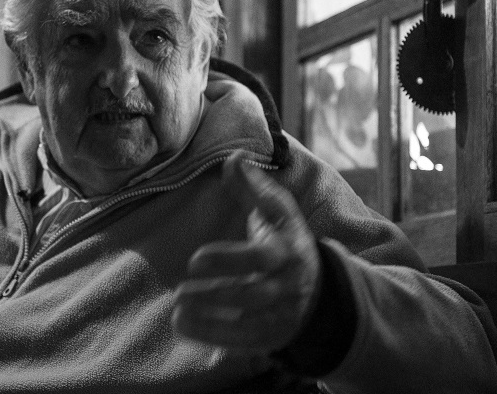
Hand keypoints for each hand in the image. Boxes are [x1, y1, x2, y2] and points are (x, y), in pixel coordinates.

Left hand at [172, 152, 320, 351]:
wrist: (319, 288)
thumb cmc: (285, 241)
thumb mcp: (276, 212)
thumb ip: (253, 186)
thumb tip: (235, 155)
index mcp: (288, 250)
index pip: (262, 257)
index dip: (228, 260)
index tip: (194, 260)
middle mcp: (287, 285)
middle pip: (254, 294)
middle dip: (216, 294)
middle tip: (179, 291)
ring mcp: (281, 314)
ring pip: (249, 322)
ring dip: (211, 319)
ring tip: (177, 312)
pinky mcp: (271, 336)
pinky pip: (243, 341)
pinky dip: (212, 336)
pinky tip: (182, 326)